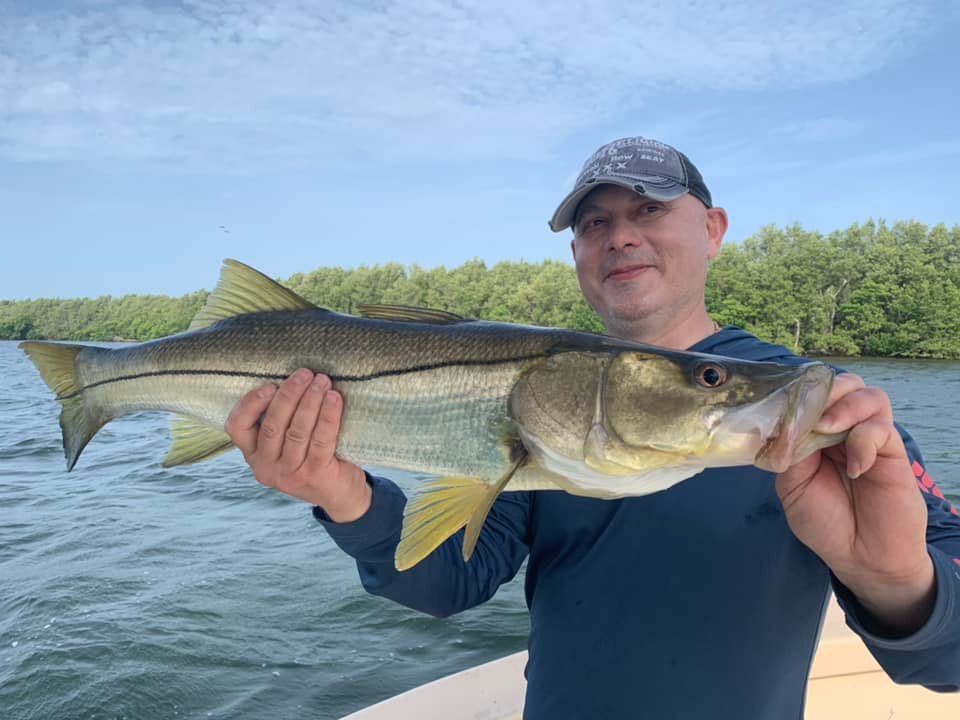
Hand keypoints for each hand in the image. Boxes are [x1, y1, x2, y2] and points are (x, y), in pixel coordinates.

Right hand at [225, 368, 370, 521]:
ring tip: (322, 381)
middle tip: (305, 374)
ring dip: (310, 401)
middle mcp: (266, 467)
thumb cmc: (313, 457)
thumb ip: (282, 420)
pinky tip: (334, 399)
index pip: (237, 428)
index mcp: (254, 455)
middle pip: (272, 425)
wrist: (341, 494)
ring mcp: (290, 475)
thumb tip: (291, 378)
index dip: (250, 404)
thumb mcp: (288, 444)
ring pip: (297, 431)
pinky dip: (328, 416)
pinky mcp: (314, 475)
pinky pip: (321, 440)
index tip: (270, 385)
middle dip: (289, 395)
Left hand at [775, 373, 934, 632]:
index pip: (810, 395)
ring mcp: (868, 438)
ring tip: (826, 427)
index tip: (780, 402)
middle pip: (841, 385)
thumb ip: (790, 451)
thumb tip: (785, 423)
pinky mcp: (892, 453)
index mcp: (814, 434)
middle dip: (823, 390)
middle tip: (807, 412)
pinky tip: (855, 467)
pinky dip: (863, 440)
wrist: (861, 557)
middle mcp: (842, 429)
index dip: (797, 392)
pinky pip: (880, 429)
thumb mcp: (792, 486)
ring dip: (844, 406)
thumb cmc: (824, 522)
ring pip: (867, 395)